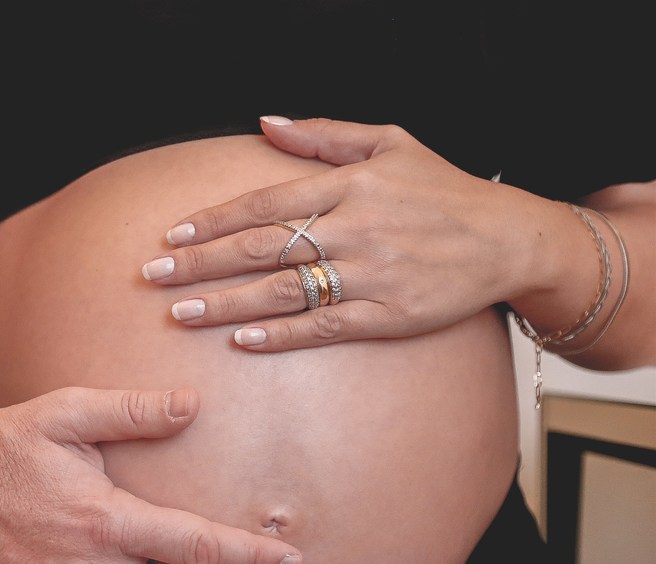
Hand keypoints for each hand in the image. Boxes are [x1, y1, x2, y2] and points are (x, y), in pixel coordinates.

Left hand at [144, 116, 547, 350]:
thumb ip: (324, 135)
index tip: (171, 235)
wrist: (508, 238)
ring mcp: (370, 275)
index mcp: (349, 186)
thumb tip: (264, 122)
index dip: (212, 220)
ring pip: (283, 291)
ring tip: (181, 314)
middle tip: (153, 277)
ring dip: (226, 304)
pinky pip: (324, 327)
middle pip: (260, 248)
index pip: (263, 202)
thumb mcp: (391, 144)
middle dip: (200, 263)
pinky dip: (282, 335)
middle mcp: (354, 229)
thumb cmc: (443, 190)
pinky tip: (243, 342)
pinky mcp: (388, 316)